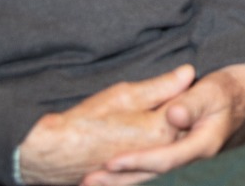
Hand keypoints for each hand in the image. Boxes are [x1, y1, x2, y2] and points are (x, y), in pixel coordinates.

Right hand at [17, 66, 194, 184]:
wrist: (55, 153)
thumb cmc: (87, 120)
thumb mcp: (125, 95)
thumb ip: (161, 86)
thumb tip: (189, 72)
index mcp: (161, 130)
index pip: (186, 104)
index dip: (185, 88)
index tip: (184, 76)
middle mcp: (159, 151)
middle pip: (181, 125)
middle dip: (180, 108)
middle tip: (174, 89)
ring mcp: (147, 164)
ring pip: (169, 140)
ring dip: (169, 125)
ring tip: (150, 109)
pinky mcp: (134, 171)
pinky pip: (152, 154)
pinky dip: (155, 143)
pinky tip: (145, 129)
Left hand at [85, 64, 244, 185]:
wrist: (235, 97)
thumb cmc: (221, 91)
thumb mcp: (211, 91)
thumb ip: (192, 103)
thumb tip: (175, 115)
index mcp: (202, 145)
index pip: (167, 159)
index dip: (139, 162)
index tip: (112, 162)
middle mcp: (191, 159)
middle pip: (153, 175)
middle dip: (121, 180)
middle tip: (89, 181)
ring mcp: (182, 160)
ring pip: (148, 176)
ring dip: (120, 181)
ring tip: (90, 182)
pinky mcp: (173, 158)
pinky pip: (148, 170)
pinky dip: (127, 174)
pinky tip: (107, 176)